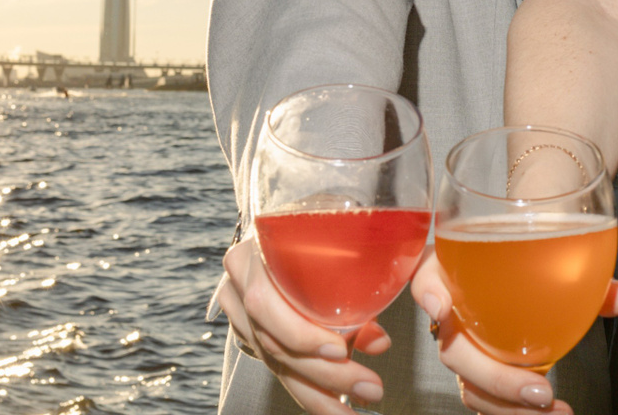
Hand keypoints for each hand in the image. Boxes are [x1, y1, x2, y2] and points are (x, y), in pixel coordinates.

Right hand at [216, 234, 392, 412]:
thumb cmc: (329, 222)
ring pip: (276, 363)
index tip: (340, 350)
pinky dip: (309, 388)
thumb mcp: (346, 232)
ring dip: (319, 392)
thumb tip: (378, 343)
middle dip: (325, 375)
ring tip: (356, 409)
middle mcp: (239, 284)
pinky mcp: (252, 332)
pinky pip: (279, 367)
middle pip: (274, 342)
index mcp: (253, 250)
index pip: (265, 302)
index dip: (300, 333)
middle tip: (370, 387)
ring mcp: (241, 311)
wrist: (301, 223)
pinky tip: (335, 403)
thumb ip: (367, 279)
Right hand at [410, 252, 617, 413]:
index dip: (428, 291)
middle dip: (494, 376)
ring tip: (551, 410)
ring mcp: (464, 347)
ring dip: (506, 406)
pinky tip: (550, 414)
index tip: (443, 307)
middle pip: (453, 350)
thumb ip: (588, 276)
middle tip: (540, 388)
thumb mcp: (555, 255)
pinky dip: (513, 411)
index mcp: (456, 271)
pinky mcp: (481, 372)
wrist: (521, 260)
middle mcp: (452, 312)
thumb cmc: (528, 255)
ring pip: (469, 385)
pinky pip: (486, 398)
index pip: (426, 275)